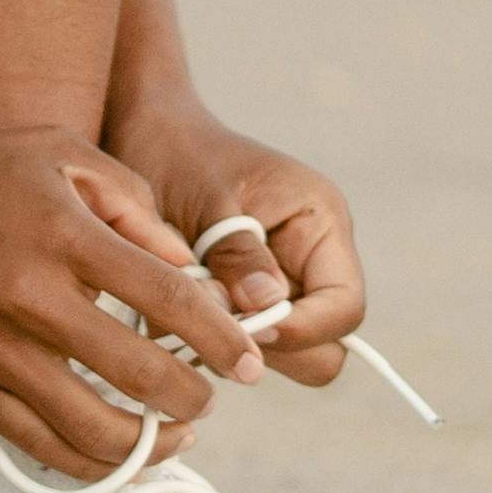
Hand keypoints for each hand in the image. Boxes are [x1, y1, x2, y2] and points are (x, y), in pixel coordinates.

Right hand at [0, 125, 271, 477]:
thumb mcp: (58, 154)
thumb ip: (131, 202)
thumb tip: (185, 265)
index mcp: (61, 237)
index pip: (167, 301)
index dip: (221, 337)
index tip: (249, 358)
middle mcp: (30, 302)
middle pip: (140, 375)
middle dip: (196, 394)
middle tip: (217, 393)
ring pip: (92, 429)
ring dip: (151, 441)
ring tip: (178, 431)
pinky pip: (38, 446)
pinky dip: (88, 460)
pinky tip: (117, 451)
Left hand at [108, 97, 371, 390]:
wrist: (146, 138)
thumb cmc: (178, 154)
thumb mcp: (205, 198)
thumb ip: (236, 253)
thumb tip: (269, 308)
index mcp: (321, 224)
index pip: (345, 307)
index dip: (302, 331)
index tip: (242, 329)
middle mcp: (312, 260)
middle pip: (323, 347)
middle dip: (269, 345)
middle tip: (210, 321)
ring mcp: (283, 284)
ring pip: (282, 354)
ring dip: (234, 342)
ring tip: (185, 304)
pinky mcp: (248, 300)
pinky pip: (245, 344)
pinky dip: (213, 337)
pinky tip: (177, 307)